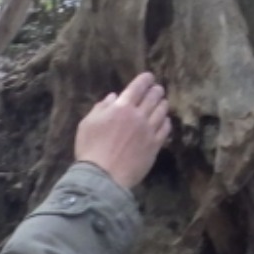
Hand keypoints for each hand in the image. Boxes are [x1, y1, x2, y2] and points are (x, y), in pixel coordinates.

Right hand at [74, 72, 170, 190]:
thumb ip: (101, 108)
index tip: (149, 76)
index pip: (137, 87)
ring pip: (162, 111)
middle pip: (153, 97)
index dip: (145, 79)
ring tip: (163, 102)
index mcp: (121, 108)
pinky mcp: (155, 146)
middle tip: (157, 89)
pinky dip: (166, 122)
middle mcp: (138, 116)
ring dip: (163, 104)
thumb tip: (113, 97)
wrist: (103, 176)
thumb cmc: (91, 149)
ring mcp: (148, 131)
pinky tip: (165, 121)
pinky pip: (165, 130)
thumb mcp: (87, 124)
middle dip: (156, 90)